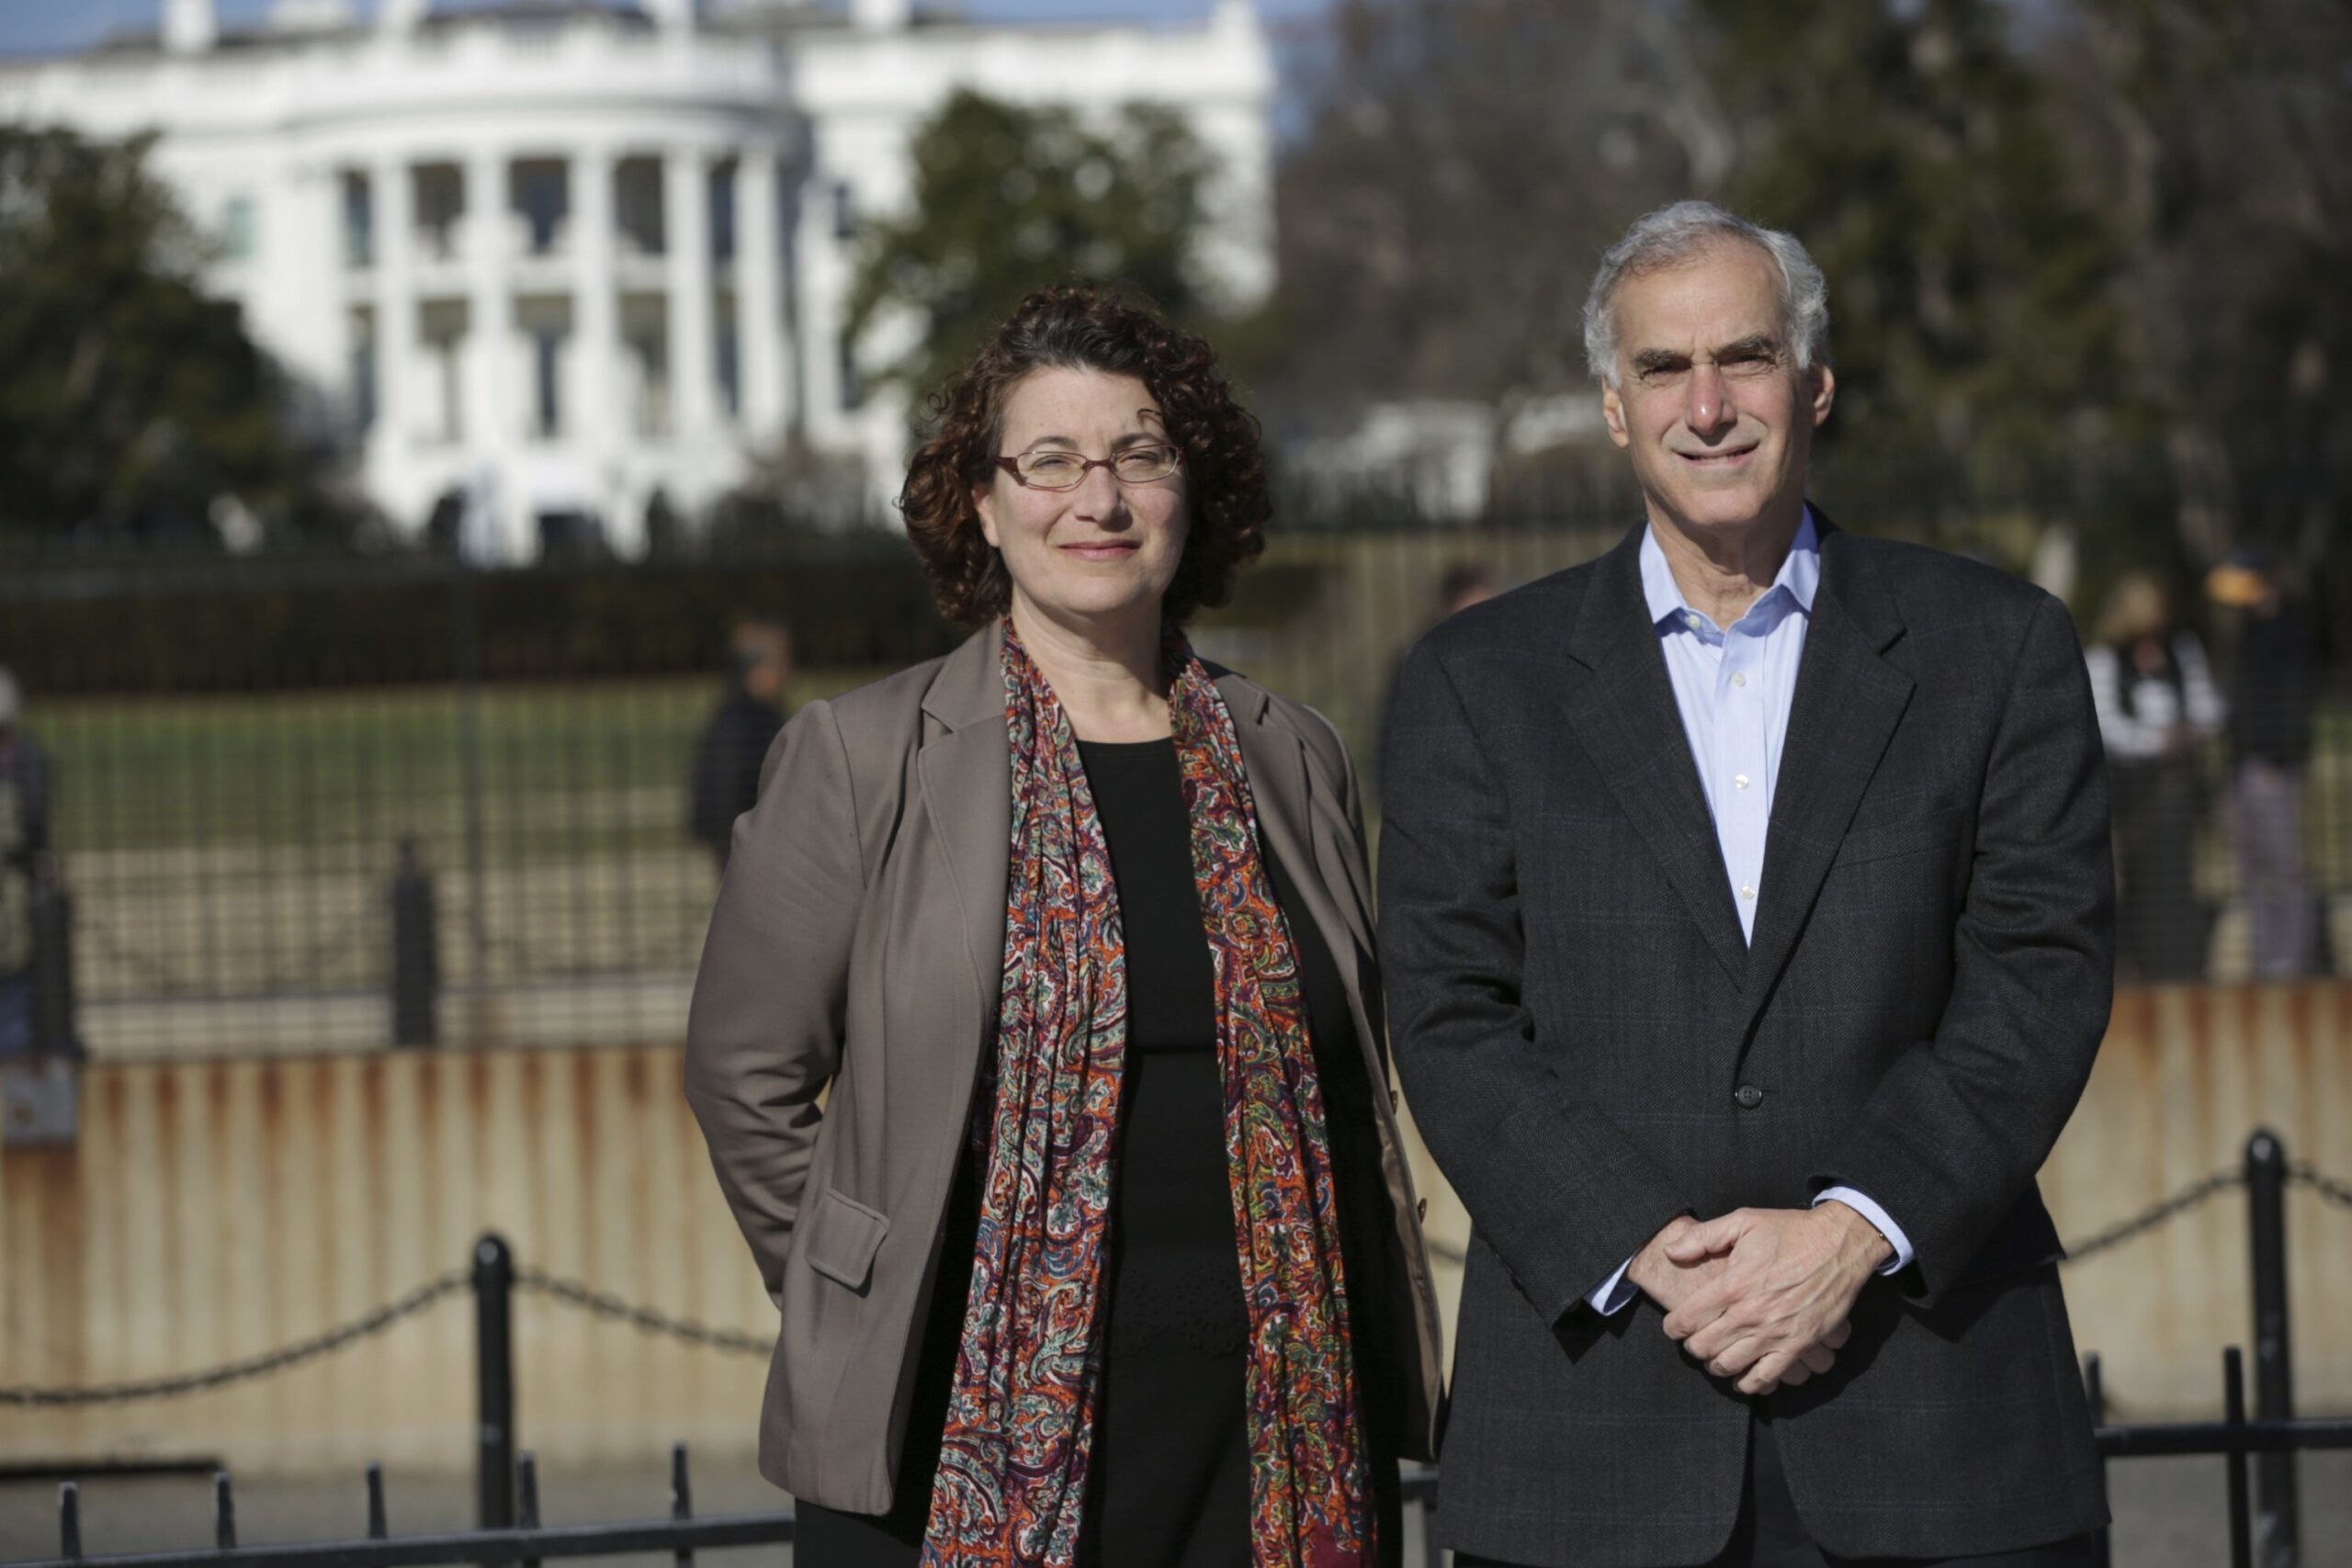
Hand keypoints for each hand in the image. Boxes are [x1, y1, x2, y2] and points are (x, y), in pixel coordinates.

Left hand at [1635, 1217, 1841, 1392]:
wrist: (1840, 1245)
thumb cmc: (1790, 1231)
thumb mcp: (1743, 1221)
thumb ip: (1702, 1237)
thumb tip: (1670, 1251)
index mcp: (1732, 1285)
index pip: (1687, 1318)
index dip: (1673, 1326)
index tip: (1673, 1326)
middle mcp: (1749, 1314)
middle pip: (1704, 1346)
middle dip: (1692, 1347)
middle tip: (1694, 1341)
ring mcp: (1774, 1333)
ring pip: (1729, 1365)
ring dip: (1716, 1365)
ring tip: (1714, 1357)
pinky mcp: (1798, 1345)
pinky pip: (1766, 1377)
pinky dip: (1749, 1383)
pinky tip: (1742, 1379)